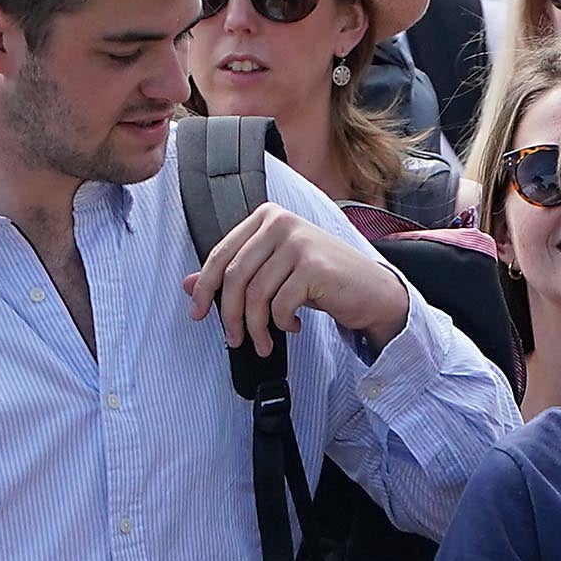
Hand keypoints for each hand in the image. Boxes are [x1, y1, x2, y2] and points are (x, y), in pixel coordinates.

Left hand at [184, 200, 411, 353]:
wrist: (373, 292)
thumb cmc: (324, 281)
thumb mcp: (274, 274)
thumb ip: (235, 275)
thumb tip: (187, 284)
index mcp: (267, 217)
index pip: (221, 253)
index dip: (204, 287)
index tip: (199, 312)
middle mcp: (281, 223)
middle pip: (235, 275)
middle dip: (229, 314)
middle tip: (232, 338)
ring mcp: (299, 242)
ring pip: (256, 294)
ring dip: (255, 327)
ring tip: (262, 342)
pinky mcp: (314, 267)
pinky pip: (280, 304)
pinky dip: (281, 323)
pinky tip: (291, 326)